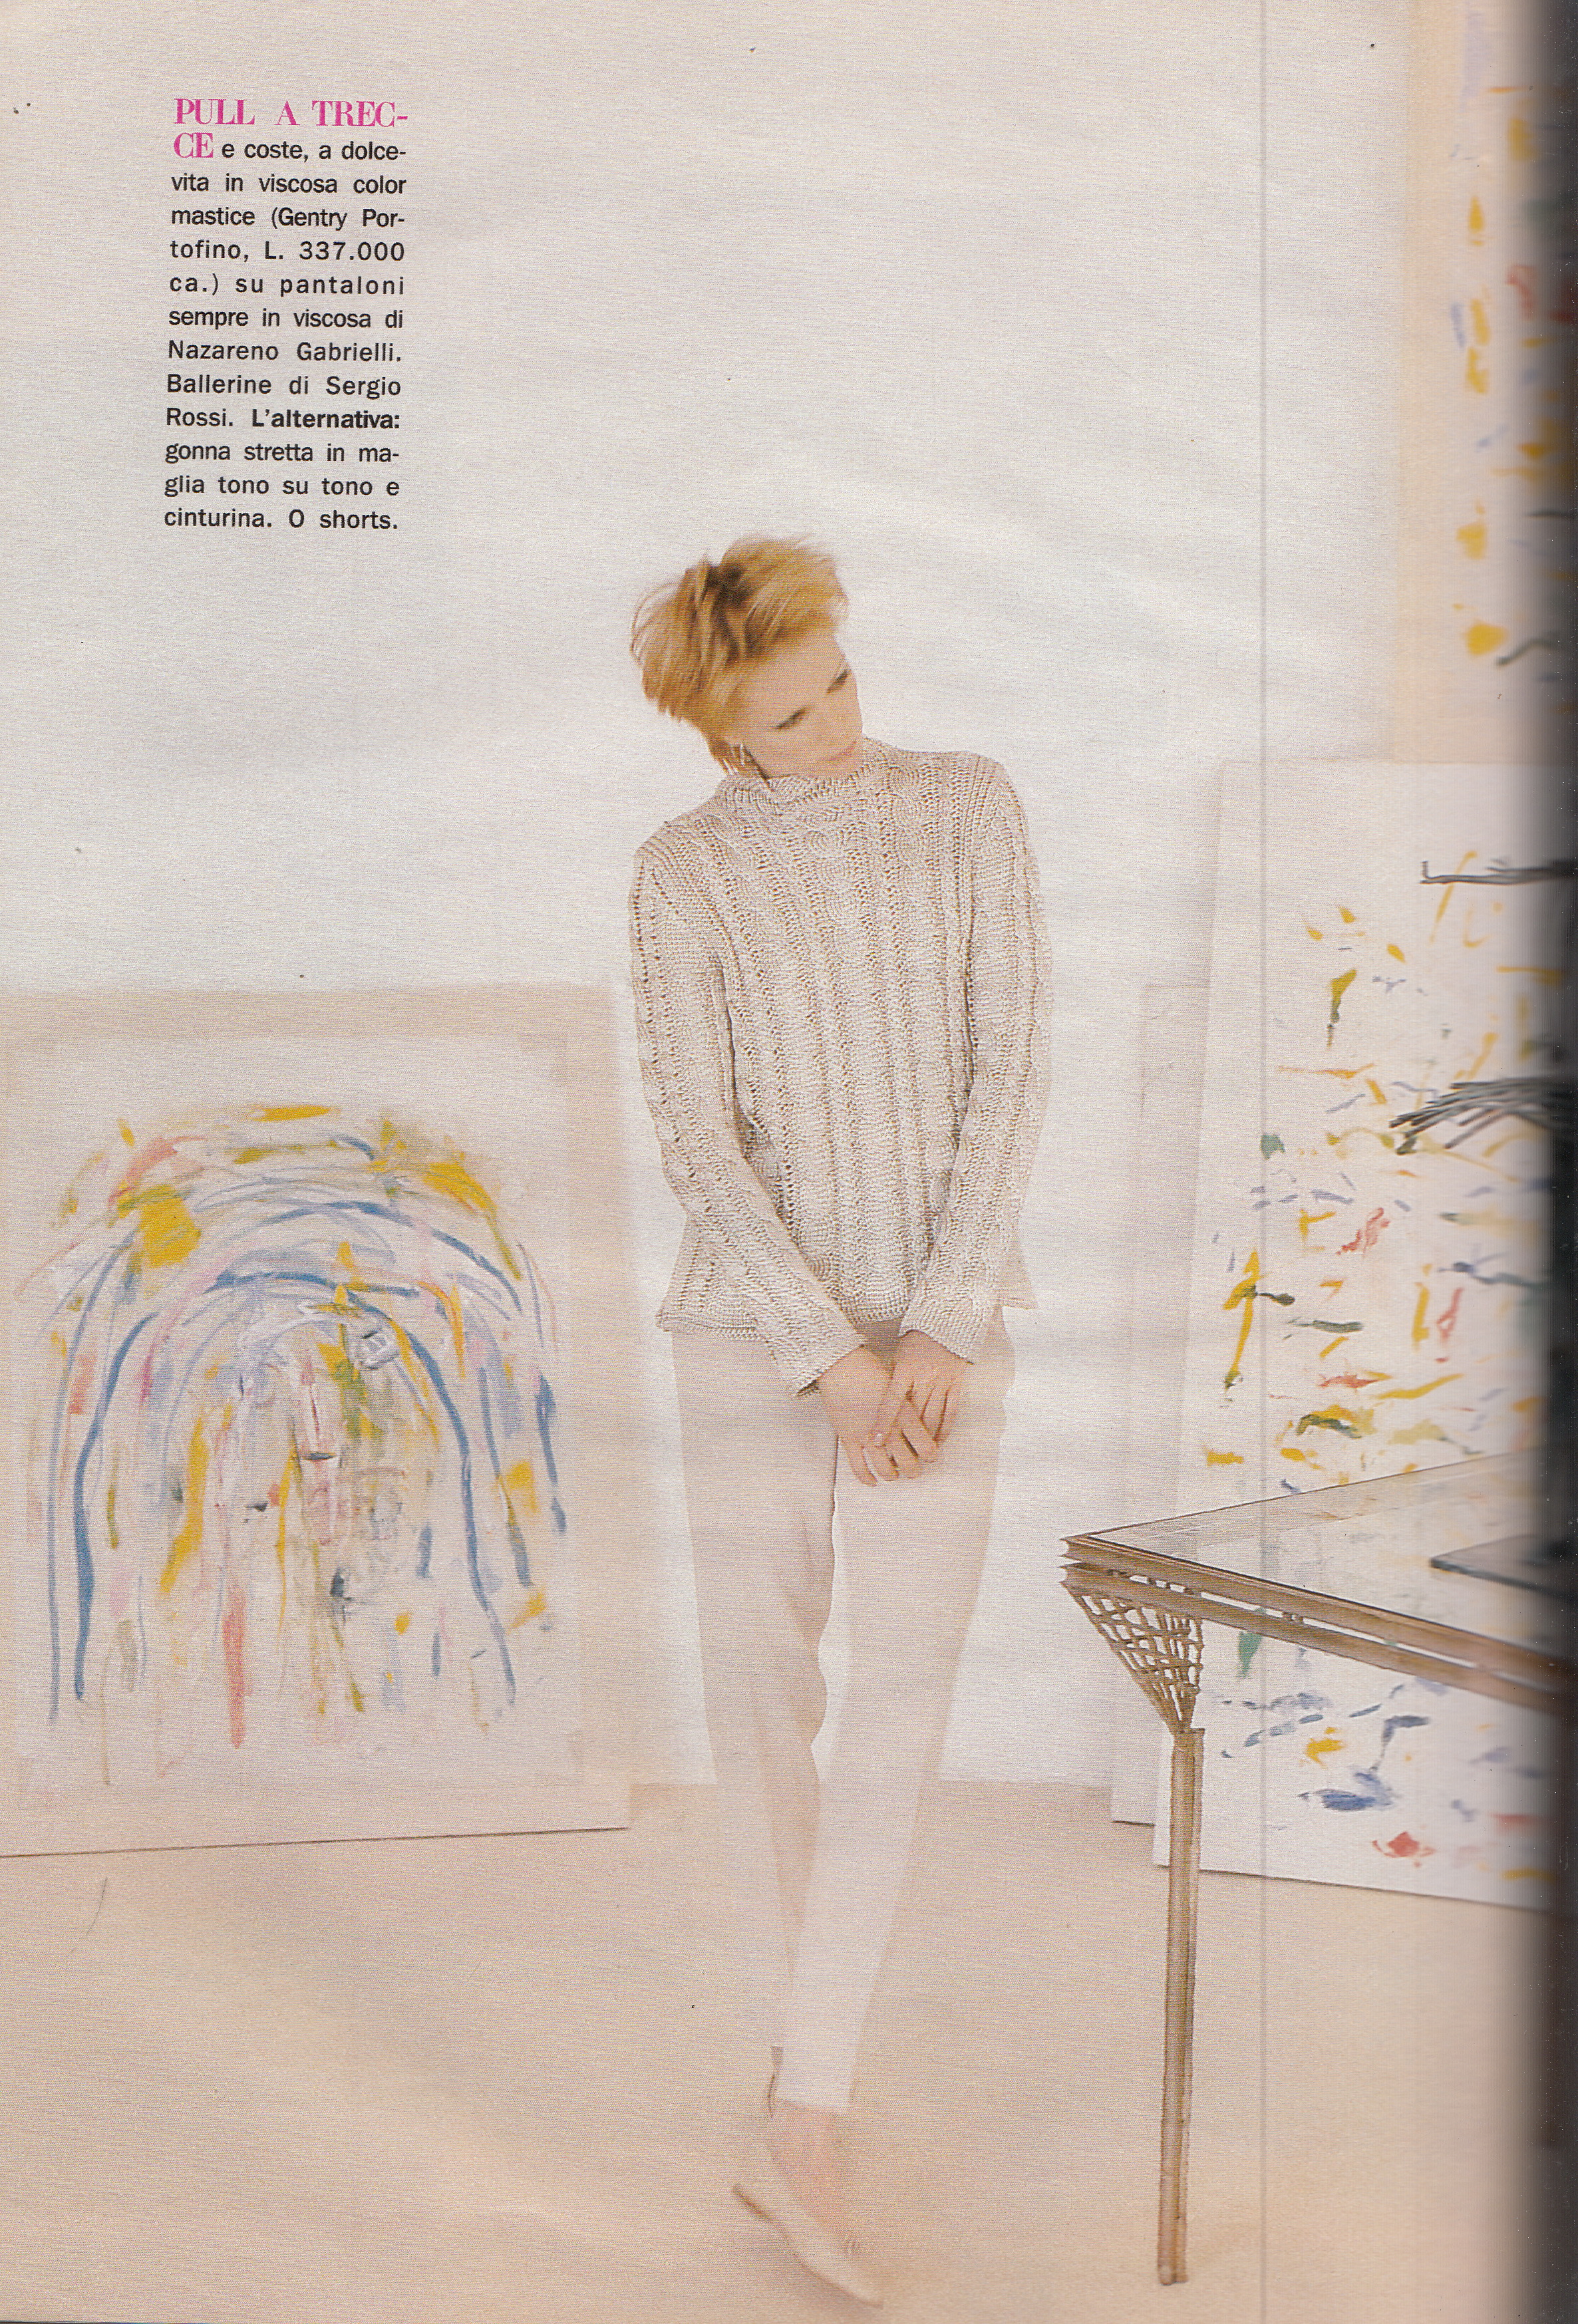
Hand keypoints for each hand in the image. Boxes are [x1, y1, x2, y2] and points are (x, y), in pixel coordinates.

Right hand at [815, 1345, 938, 1483]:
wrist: (841, 1366)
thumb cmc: (869, 1370)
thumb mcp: (898, 1387)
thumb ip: (907, 1407)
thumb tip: (918, 1422)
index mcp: (903, 1413)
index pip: (924, 1443)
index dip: (930, 1454)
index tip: (932, 1456)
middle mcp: (888, 1428)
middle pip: (907, 1461)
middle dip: (914, 1469)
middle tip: (915, 1470)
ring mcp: (866, 1436)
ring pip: (884, 1468)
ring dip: (892, 1475)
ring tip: (896, 1474)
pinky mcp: (848, 1438)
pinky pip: (858, 1466)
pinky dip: (866, 1477)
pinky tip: (873, 1481)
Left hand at [872, 1331, 967, 1448]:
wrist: (945, 1324)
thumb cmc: (916, 1340)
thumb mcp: (898, 1356)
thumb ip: (893, 1380)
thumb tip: (880, 1406)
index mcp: (906, 1370)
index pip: (892, 1401)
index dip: (884, 1421)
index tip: (876, 1440)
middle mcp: (925, 1377)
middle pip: (914, 1414)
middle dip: (905, 1437)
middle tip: (897, 1455)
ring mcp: (942, 1382)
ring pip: (934, 1417)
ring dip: (926, 1438)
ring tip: (918, 1454)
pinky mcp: (957, 1384)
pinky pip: (951, 1412)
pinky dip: (945, 1429)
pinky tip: (938, 1441)